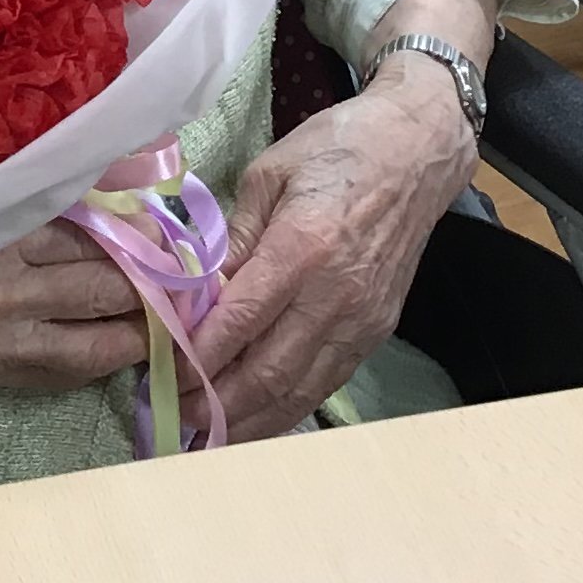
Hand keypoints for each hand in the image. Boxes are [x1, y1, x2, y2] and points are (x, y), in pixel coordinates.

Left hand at [190, 63, 476, 442]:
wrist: (419, 151)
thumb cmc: (339, 148)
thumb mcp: (270, 173)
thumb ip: (234, 238)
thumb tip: (197, 289)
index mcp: (304, 246)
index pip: (241, 321)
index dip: (199, 357)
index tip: (163, 374)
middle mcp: (337, 293)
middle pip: (269, 370)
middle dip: (217, 401)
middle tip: (177, 413)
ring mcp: (363, 318)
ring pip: (300, 389)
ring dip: (252, 419)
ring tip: (208, 434)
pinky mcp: (378, 329)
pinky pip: (327, 381)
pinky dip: (289, 407)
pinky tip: (258, 418)